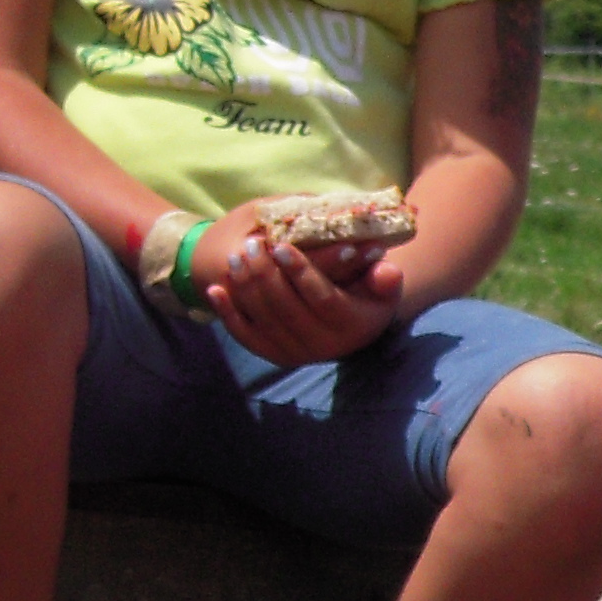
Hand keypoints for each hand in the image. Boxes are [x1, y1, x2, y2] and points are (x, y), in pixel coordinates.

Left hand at [198, 211, 401, 364]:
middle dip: (266, 275)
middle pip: (287, 308)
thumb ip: (385, 277)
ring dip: (246, 287)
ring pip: (264, 318)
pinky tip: (215, 289)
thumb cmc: (367, 295)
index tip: (281, 246)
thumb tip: (386, 270)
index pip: (322, 299)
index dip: (300, 273)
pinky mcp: (272, 355)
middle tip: (252, 245)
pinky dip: (227, 313)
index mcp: (351, 327)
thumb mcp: (383, 286)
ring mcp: (296, 353)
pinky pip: (245, 335)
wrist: (352, 325)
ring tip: (237, 257)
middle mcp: (324, 346)